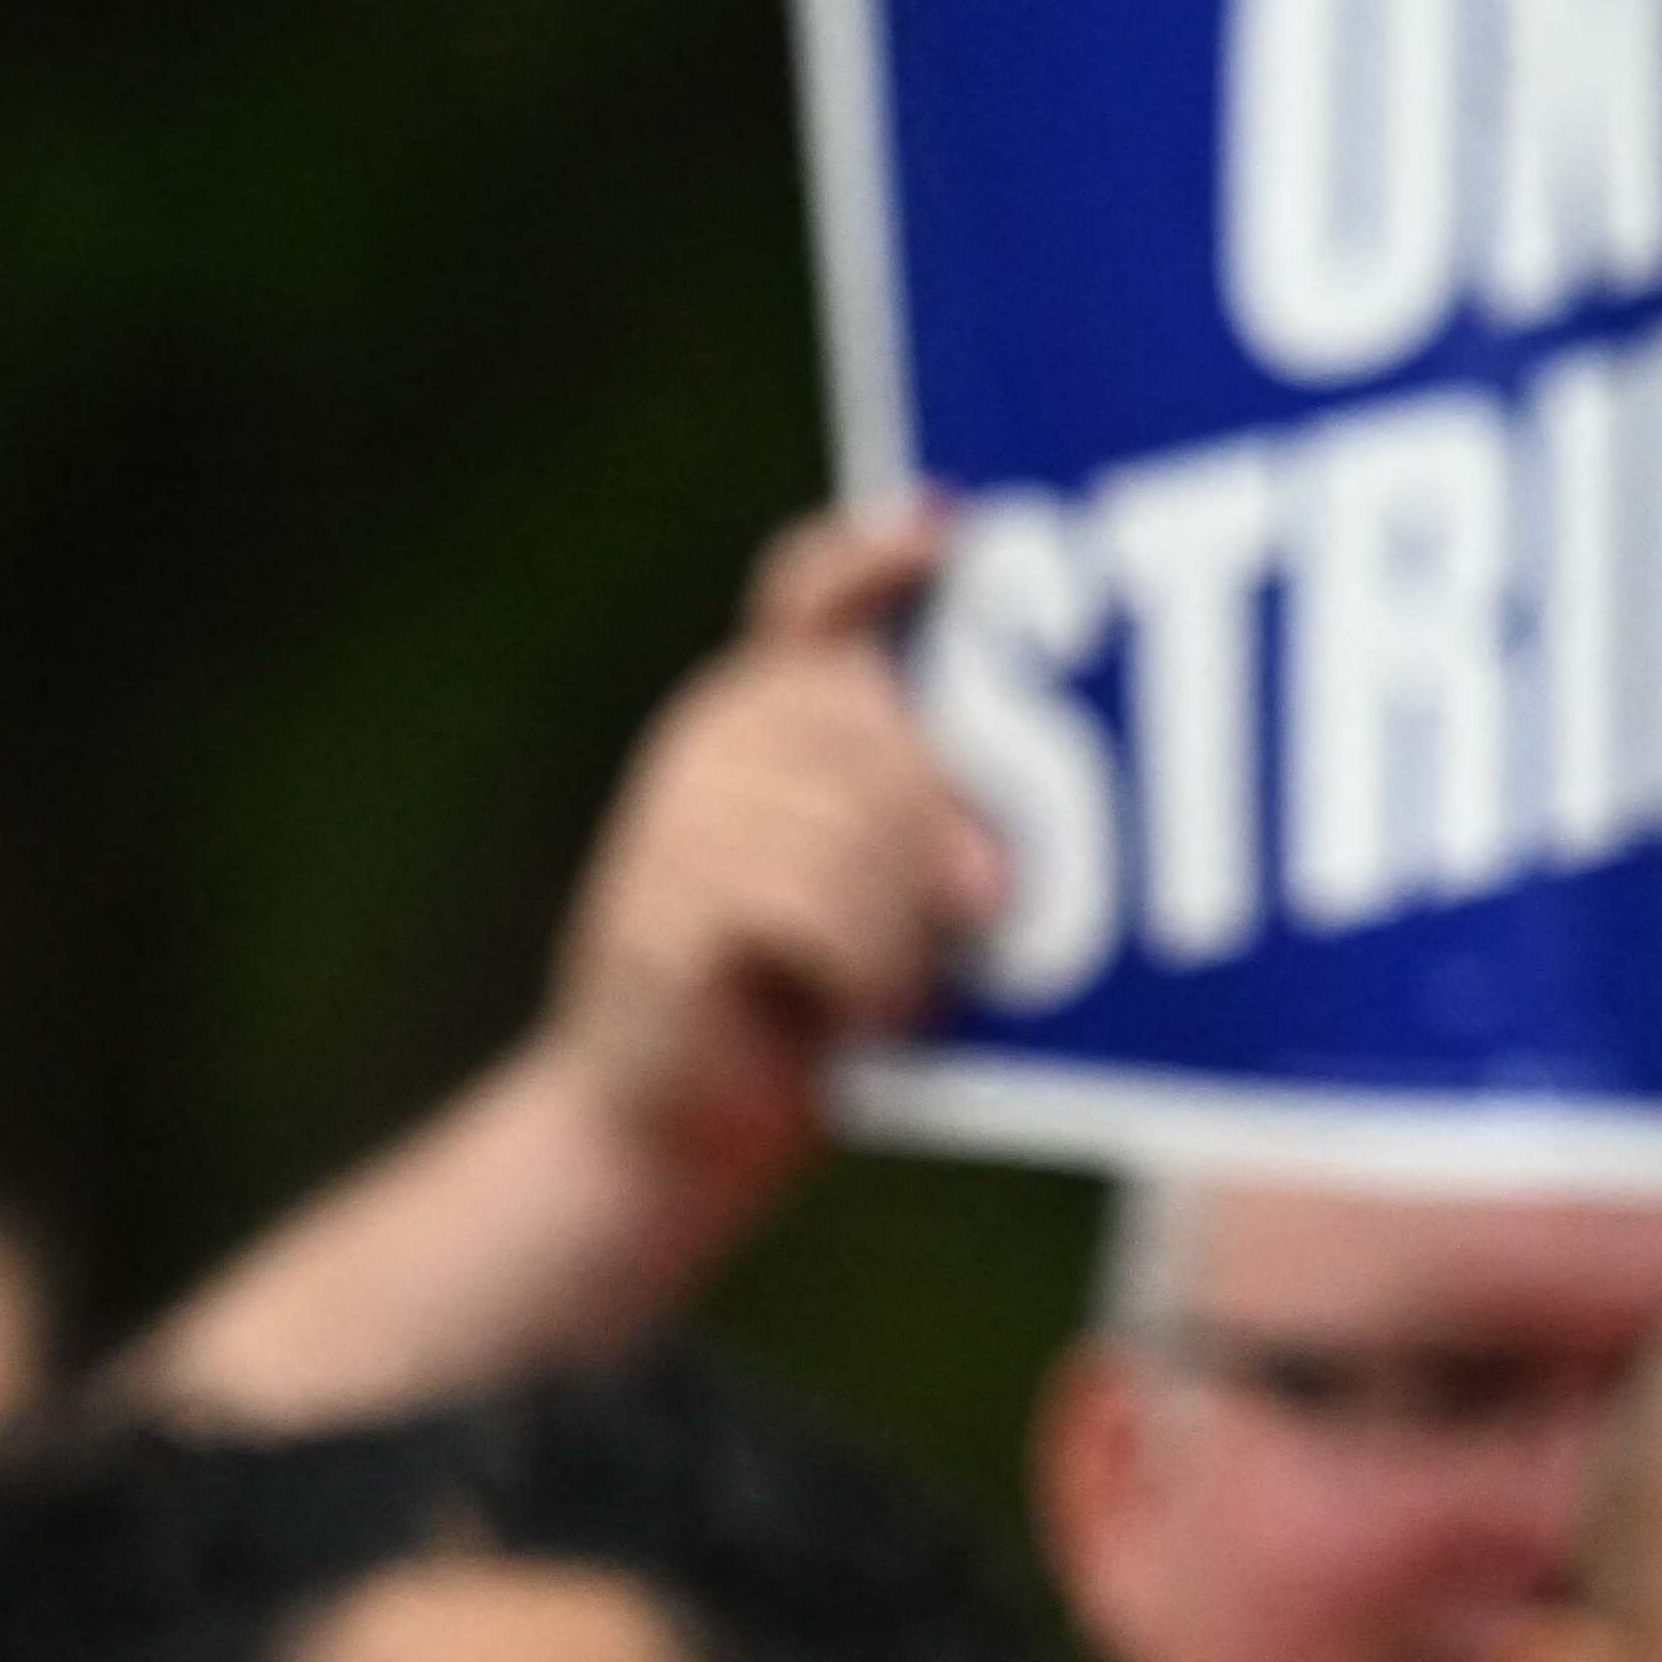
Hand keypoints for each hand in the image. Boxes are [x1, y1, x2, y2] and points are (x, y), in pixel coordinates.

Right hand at [539, 506, 1000, 1207]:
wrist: (667, 1129)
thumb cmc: (809, 1003)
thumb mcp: (888, 897)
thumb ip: (928, 830)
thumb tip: (1000, 850)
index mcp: (767, 717)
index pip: (812, 595)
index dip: (877, 556)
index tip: (949, 531)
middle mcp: (714, 742)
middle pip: (868, 721)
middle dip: (943, 818)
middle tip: (981, 908)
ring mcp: (675, 820)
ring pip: (850, 825)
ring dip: (907, 925)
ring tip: (898, 985)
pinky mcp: (660, 911)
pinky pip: (808, 909)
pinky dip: (862, 974)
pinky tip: (855, 1015)